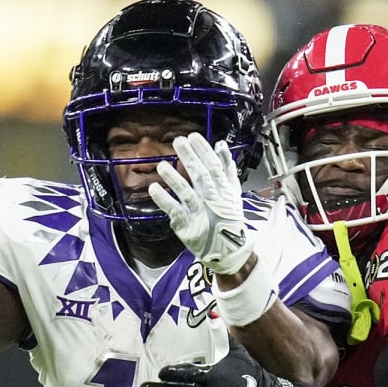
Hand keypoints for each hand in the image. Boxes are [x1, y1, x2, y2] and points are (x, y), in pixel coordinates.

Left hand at [146, 133, 250, 274]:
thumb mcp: (233, 192)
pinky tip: (153, 188)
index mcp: (224, 190)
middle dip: (189, 157)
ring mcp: (199, 213)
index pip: (214, 166)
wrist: (228, 250)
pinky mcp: (187, 226)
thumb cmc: (229, 217)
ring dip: (173, 178)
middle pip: (200, 176)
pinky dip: (163, 199)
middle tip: (178, 141)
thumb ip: (227, 168)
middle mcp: (212, 200)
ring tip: (161, 165)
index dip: (203, 151)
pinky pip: (174, 210)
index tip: (193, 137)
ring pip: (186, 193)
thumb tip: (220, 145)